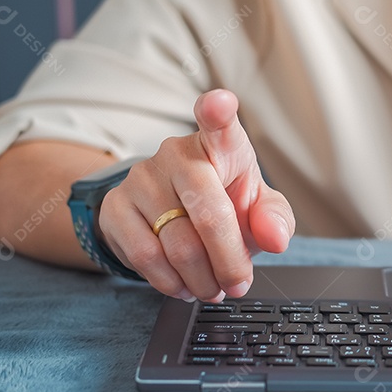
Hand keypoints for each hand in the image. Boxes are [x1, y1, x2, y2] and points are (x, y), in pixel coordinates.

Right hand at [99, 89, 294, 301]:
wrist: (169, 214)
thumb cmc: (224, 203)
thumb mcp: (258, 208)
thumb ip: (275, 219)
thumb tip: (274, 238)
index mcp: (221, 143)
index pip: (218, 121)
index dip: (218, 110)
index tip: (221, 103)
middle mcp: (178, 153)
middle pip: (208, 212)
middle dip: (229, 260)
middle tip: (237, 283)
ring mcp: (142, 177)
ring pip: (177, 243)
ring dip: (202, 279)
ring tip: (213, 288)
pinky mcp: (116, 206)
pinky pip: (145, 256)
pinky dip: (170, 282)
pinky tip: (183, 286)